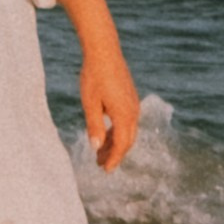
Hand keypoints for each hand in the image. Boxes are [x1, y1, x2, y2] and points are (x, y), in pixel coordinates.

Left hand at [79, 43, 139, 170]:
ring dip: (115, 144)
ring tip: (100, 153)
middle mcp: (133, 111)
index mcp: (124, 115)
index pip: (121, 145)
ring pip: (128, 131)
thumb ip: (94, 126)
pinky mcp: (131, 98)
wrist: (104, 52)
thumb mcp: (90, 103)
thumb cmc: (94, 76)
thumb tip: (96, 148)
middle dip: (115, 155)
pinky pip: (127, 121)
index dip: (114, 159)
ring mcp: (134, 104)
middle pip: (127, 141)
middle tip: (100, 165)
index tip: (106, 171)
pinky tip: (105, 134)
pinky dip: (118, 132)